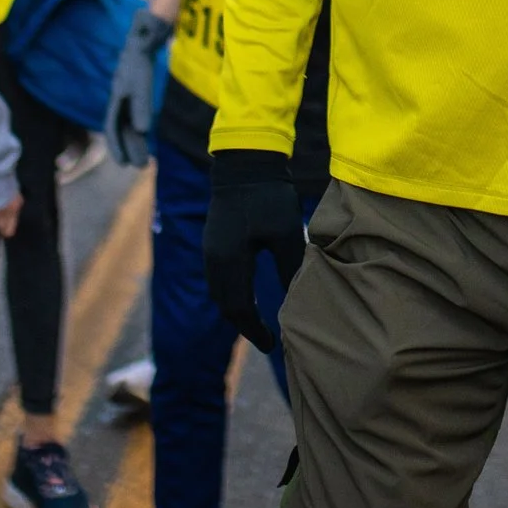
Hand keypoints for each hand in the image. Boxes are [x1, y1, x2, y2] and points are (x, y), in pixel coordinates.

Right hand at [106, 11, 171, 167]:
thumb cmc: (148, 26)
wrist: (142, 29)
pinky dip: (133, 140)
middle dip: (127, 141)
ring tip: (141, 167)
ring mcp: (123, 94)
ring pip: (124, 126)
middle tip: (139, 165)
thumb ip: (147, 23)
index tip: (146, 128)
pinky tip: (140, 156)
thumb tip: (146, 15)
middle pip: (121, 117)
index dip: (139, 108)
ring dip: (131, 147)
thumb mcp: (148, 22)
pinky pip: (128, 124)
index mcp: (131, 68)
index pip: (134, 91)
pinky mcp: (129, 101)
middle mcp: (122, 85)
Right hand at [204, 148, 305, 351]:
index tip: (273, 345)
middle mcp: (214, 260)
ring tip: (258, 323)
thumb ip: (290, 267)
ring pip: (220, 293)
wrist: (245, 162)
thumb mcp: (285, 232)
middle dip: (245, 326)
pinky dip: (232, 294)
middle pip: (226, 305)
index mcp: (229, 261)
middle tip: (267, 340)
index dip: (256, 331)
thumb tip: (297, 300)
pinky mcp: (213, 241)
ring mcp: (210, 250)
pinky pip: (219, 279)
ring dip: (237, 311)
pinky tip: (247, 295)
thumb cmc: (269, 196)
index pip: (239, 309)